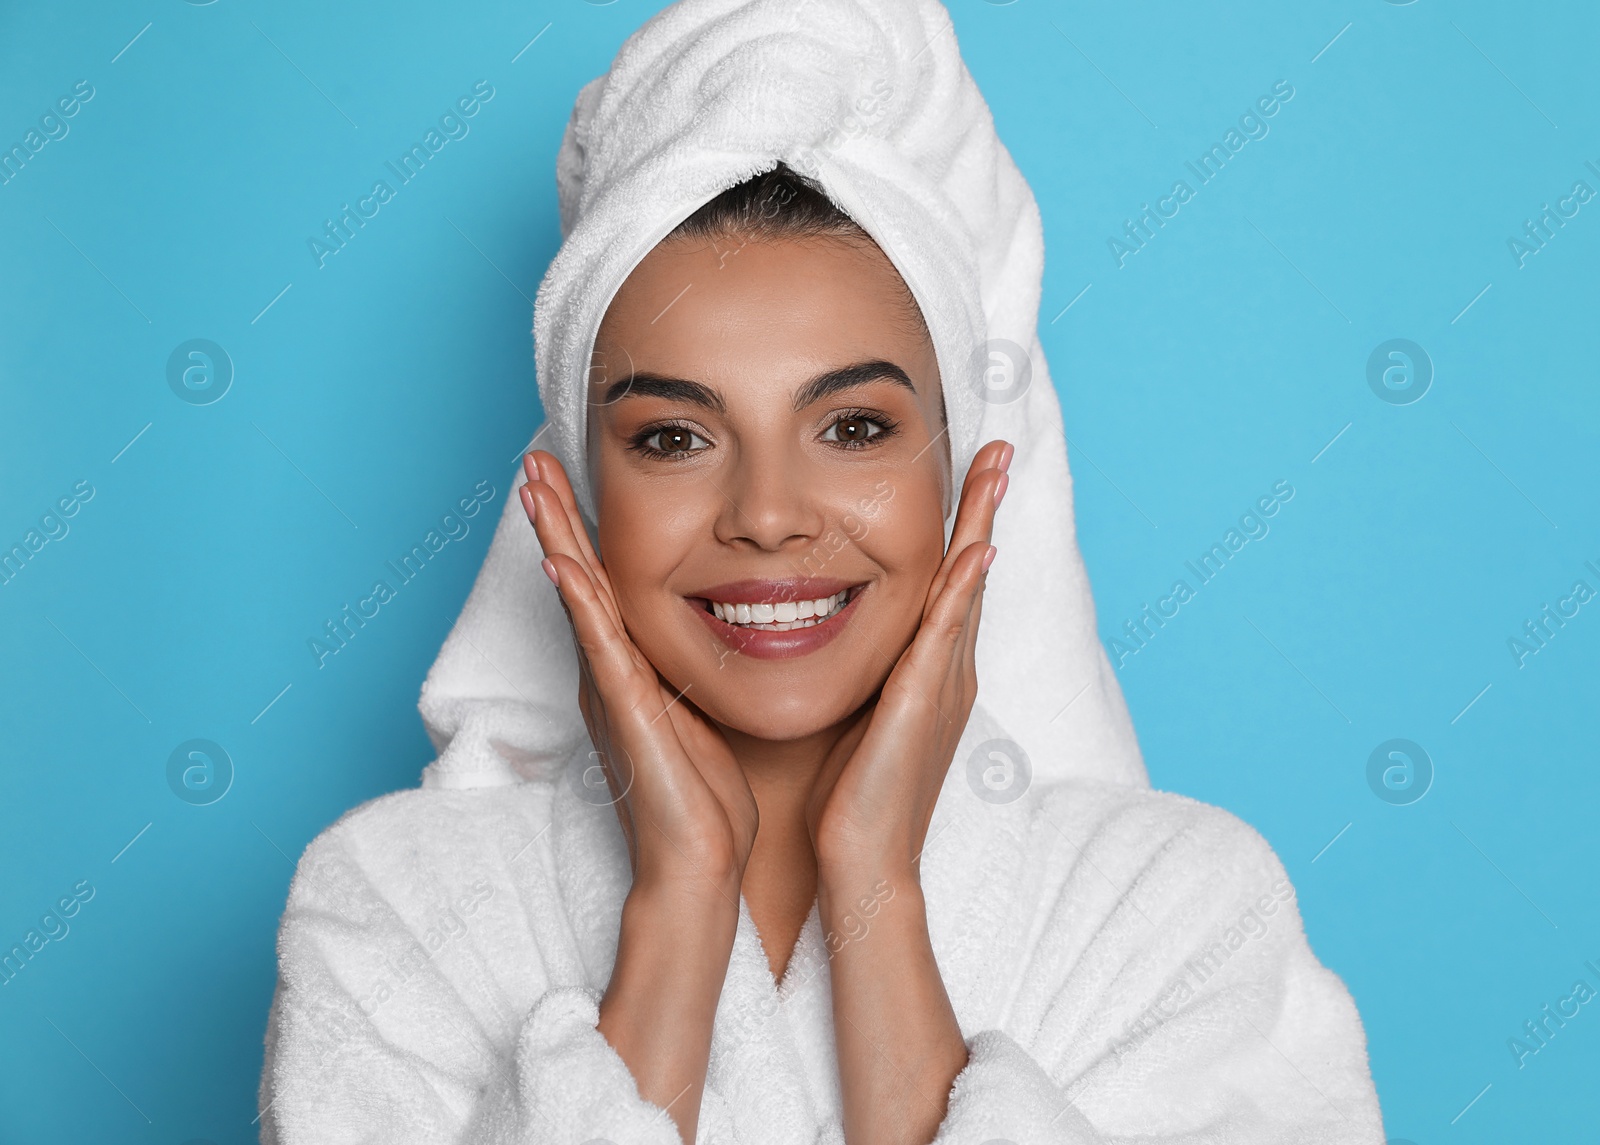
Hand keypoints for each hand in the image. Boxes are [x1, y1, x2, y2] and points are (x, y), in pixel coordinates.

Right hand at [520, 450, 758, 901]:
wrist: (699, 865)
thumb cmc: (706, 798)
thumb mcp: (701, 715)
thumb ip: (692, 673)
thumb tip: (725, 630)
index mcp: (630, 671)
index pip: (603, 584)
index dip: (582, 528)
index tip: (569, 474)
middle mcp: (610, 674)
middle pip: (577, 578)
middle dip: (556, 516)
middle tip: (532, 458)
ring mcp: (612, 691)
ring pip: (579, 599)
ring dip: (555, 539)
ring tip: (533, 486)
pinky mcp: (626, 713)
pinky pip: (601, 647)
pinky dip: (580, 603)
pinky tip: (562, 563)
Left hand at [805, 439, 1011, 878]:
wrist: (862, 863)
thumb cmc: (852, 798)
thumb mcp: (858, 716)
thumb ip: (863, 672)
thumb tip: (829, 632)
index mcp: (930, 672)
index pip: (948, 583)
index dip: (961, 526)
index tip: (966, 474)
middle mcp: (947, 671)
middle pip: (971, 571)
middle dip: (985, 507)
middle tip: (1001, 447)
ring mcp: (942, 685)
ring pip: (966, 588)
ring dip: (982, 525)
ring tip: (997, 469)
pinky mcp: (923, 704)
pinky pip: (945, 635)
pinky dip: (963, 590)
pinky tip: (977, 549)